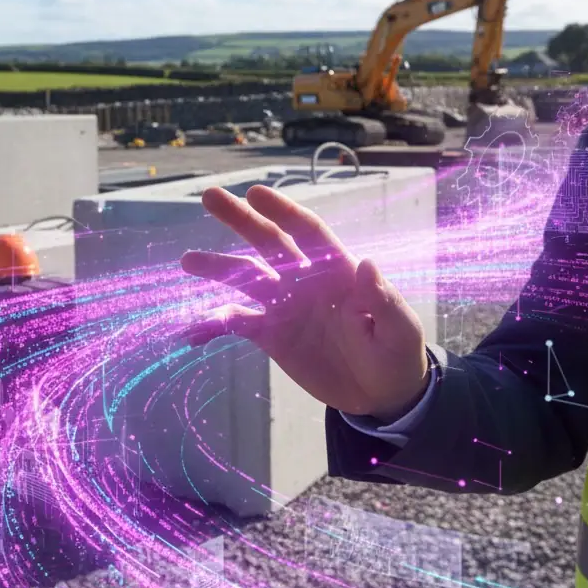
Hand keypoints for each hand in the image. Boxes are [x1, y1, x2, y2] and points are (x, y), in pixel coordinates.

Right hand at [180, 184, 428, 421]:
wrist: (380, 395)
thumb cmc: (396, 354)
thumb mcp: (399, 331)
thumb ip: (382, 300)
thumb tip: (368, 263)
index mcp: (338, 270)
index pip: (308, 232)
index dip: (283, 211)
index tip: (256, 193)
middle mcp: (305, 280)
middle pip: (269, 243)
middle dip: (241, 220)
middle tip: (210, 197)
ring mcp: (285, 305)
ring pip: (246, 278)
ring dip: (219, 268)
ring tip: (188, 260)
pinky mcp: (271, 334)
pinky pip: (237, 324)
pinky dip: (214, 325)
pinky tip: (192, 331)